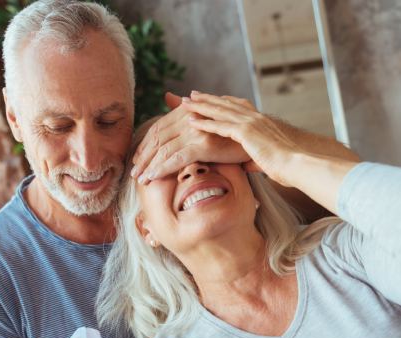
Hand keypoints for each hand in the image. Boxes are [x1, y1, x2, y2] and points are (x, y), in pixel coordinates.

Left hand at [132, 92, 249, 183]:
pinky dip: (161, 168)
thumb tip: (167, 96)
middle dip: (144, 155)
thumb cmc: (244, 140)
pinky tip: (152, 177)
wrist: (267, 147)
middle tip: (133, 171)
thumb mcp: (217, 123)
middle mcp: (195, 116)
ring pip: (165, 148)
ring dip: (149, 165)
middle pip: (159, 136)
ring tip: (139, 178)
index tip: (138, 157)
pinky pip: (177, 158)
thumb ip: (191, 112)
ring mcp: (199, 129)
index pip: (162, 126)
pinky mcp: (205, 143)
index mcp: (195, 111)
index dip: (147, 143)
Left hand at [182, 91, 303, 186]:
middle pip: (224, 104)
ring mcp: (250, 122)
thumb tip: (247, 164)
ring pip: (219, 111)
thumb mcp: (267, 159)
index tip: (207, 99)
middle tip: (190, 95)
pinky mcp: (246, 132)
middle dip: (206, 99)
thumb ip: (254, 159)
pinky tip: (191, 121)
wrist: (296, 165)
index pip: (235, 107)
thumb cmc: (285, 166)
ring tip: (184, 103)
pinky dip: (204, 122)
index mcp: (260, 120)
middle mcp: (254, 117)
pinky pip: (220, 125)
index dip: (219, 102)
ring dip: (199, 106)